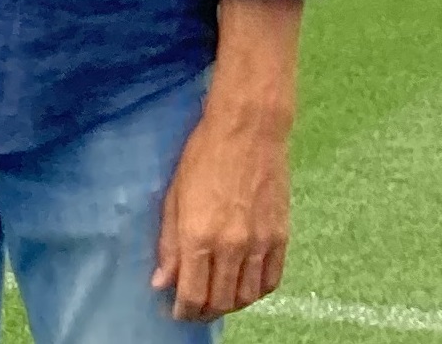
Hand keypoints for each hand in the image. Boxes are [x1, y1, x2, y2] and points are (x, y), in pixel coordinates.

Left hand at [151, 96, 290, 321]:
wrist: (248, 129)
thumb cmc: (203, 154)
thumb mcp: (175, 194)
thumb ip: (168, 243)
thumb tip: (161, 282)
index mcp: (199, 235)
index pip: (191, 295)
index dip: (182, 311)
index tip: (176, 311)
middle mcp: (230, 247)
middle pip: (219, 302)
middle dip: (203, 311)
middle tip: (194, 307)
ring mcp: (258, 244)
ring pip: (246, 297)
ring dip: (230, 304)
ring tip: (218, 297)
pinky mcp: (280, 237)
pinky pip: (270, 281)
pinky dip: (256, 292)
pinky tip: (244, 286)